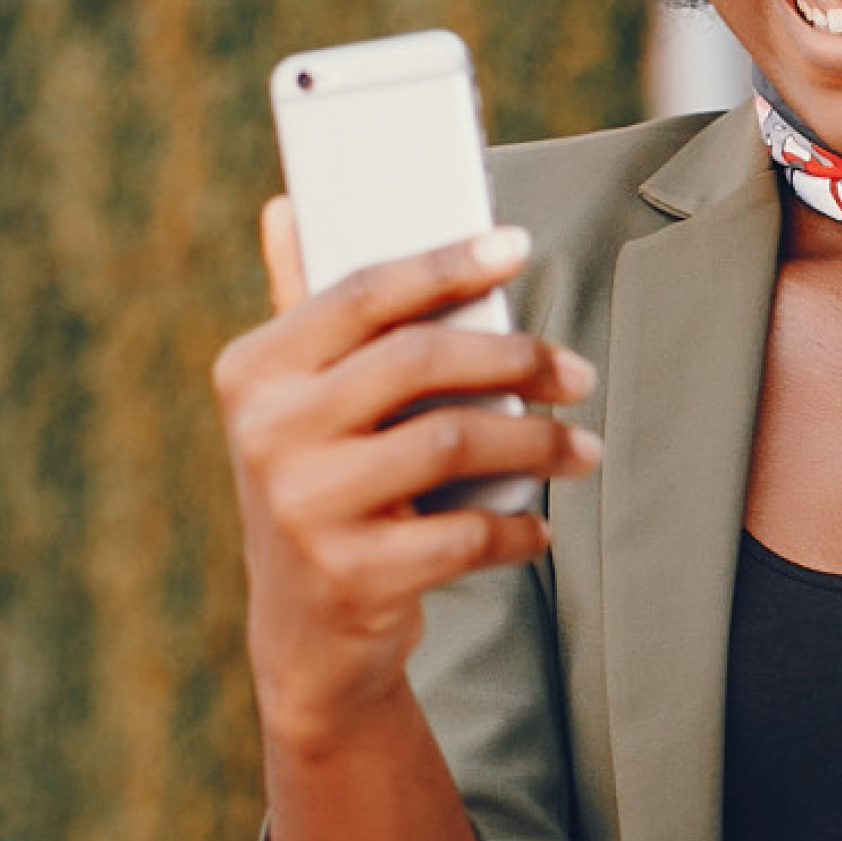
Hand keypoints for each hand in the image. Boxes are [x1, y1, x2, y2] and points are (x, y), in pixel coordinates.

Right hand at [213, 199, 600, 748]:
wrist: (306, 634)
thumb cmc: (327, 486)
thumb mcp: (299, 403)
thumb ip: (307, 311)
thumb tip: (290, 206)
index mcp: (256, 371)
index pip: (363, 293)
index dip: (446, 263)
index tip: (519, 245)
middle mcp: (267, 432)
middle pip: (418, 361)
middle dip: (516, 357)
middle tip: (579, 372)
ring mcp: (304, 507)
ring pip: (451, 442)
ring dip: (538, 442)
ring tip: (585, 449)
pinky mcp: (350, 576)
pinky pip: (464, 536)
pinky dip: (518, 530)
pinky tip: (542, 530)